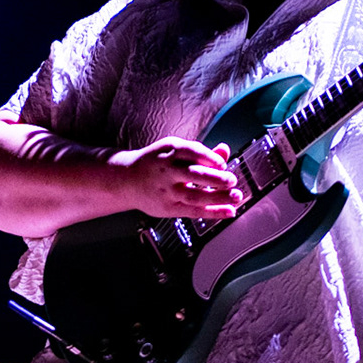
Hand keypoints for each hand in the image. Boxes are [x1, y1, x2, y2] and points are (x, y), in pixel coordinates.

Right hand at [108, 136, 242, 219]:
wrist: (126, 180)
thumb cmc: (156, 163)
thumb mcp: (174, 151)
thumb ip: (201, 152)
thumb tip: (225, 150)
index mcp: (169, 151)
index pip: (191, 152)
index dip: (208, 157)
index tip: (222, 163)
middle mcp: (167, 171)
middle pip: (193, 175)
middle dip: (215, 178)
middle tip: (232, 180)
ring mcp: (167, 191)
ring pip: (194, 195)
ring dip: (217, 197)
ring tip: (236, 197)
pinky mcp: (168, 207)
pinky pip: (193, 211)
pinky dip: (213, 212)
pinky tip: (228, 211)